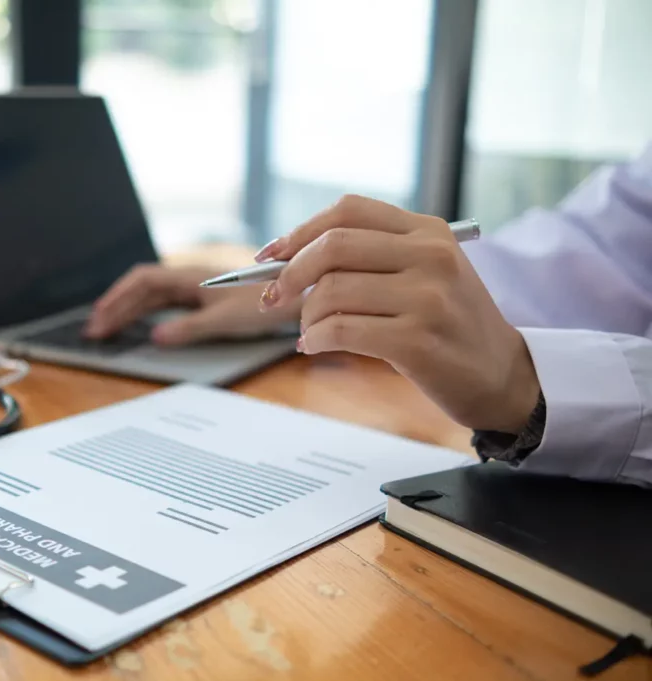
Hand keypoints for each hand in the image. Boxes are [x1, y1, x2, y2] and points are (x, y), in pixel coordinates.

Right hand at [84, 264, 299, 344]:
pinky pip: (166, 301)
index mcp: (189, 277)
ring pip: (152, 295)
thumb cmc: (266, 303)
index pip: (141, 282)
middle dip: (115, 308)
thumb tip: (156, 337)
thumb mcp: (225, 320)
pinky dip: (146, 311)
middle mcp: (189, 278)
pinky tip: (140, 324)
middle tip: (94, 331)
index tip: (99, 319)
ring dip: (129, 310)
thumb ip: (189, 329)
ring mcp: (196, 287)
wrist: (298, 292)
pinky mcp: (205, 297)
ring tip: (108, 328)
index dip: (116, 299)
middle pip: (141, 289)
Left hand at [257, 195, 539, 433]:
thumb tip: (287, 258)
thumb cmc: (450, 325)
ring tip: (309, 332)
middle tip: (273, 299)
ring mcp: (426, 298)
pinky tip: (315, 345)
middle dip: (289, 274)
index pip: (348, 211)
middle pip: (332, 246)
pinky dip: (315, 339)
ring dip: (305, 316)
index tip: (270, 254)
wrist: (504, 376)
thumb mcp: (426, 272)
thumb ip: (371, 257)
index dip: (299, 231)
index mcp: (427, 232)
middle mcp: (430, 256)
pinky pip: (340, 330)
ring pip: (330, 291)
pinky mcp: (417, 341)